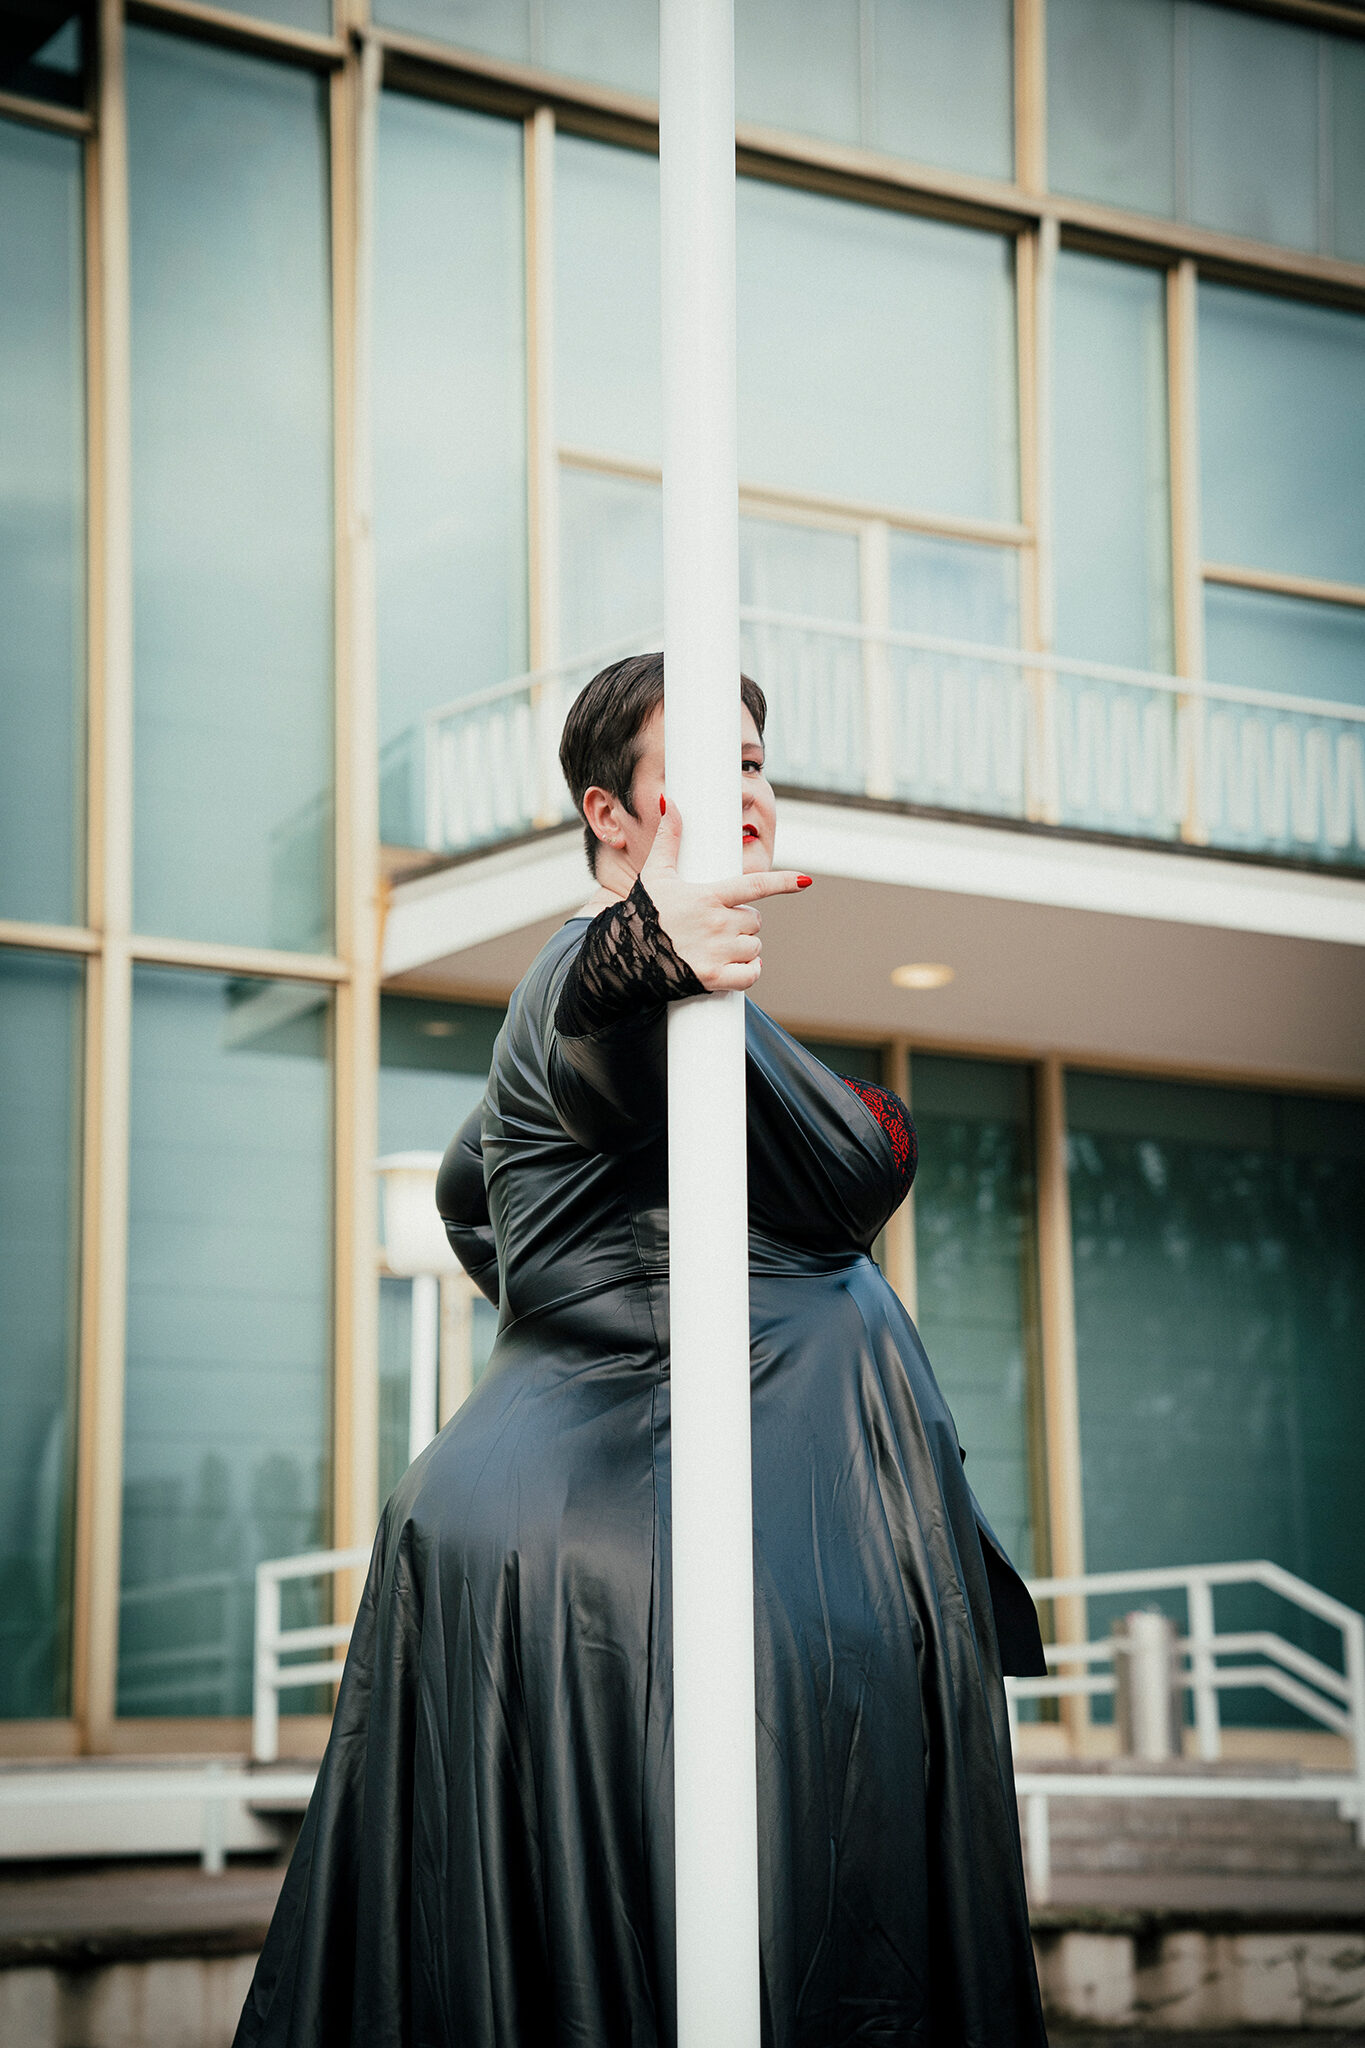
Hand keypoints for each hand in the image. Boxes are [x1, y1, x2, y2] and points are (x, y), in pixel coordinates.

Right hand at [639, 797, 810, 992]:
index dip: (783, 882)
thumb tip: (670, 800)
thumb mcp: (655, 873)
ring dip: (744, 947)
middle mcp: (716, 923)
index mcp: (707, 896)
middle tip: (717, 925)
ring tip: (719, 946)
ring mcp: (716, 952)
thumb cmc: (641, 913)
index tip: (805, 881)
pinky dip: (748, 972)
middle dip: (742, 922)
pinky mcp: (714, 978)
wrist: (623, 957)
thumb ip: (669, 838)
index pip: (755, 885)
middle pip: (754, 921)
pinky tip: (736, 968)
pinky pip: (751, 975)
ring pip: (754, 947)